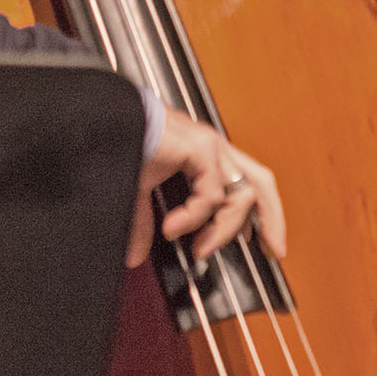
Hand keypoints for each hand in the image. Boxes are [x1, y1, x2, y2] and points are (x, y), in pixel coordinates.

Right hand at [133, 115, 285, 266]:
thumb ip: (144, 221)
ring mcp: (210, 147)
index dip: (259, 212)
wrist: (103, 121)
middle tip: (274, 251)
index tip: (256, 241)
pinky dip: (193, 218)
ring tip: (201, 249)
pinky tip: (172, 228)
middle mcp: (214, 148)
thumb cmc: (120, 143)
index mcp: (206, 153)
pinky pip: (210, 195)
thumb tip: (136, 254)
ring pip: (242, 194)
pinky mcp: (199, 148)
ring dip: (224, 229)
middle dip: (273, 219)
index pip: (247, 181)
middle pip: (261, 183)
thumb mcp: (137, 191)